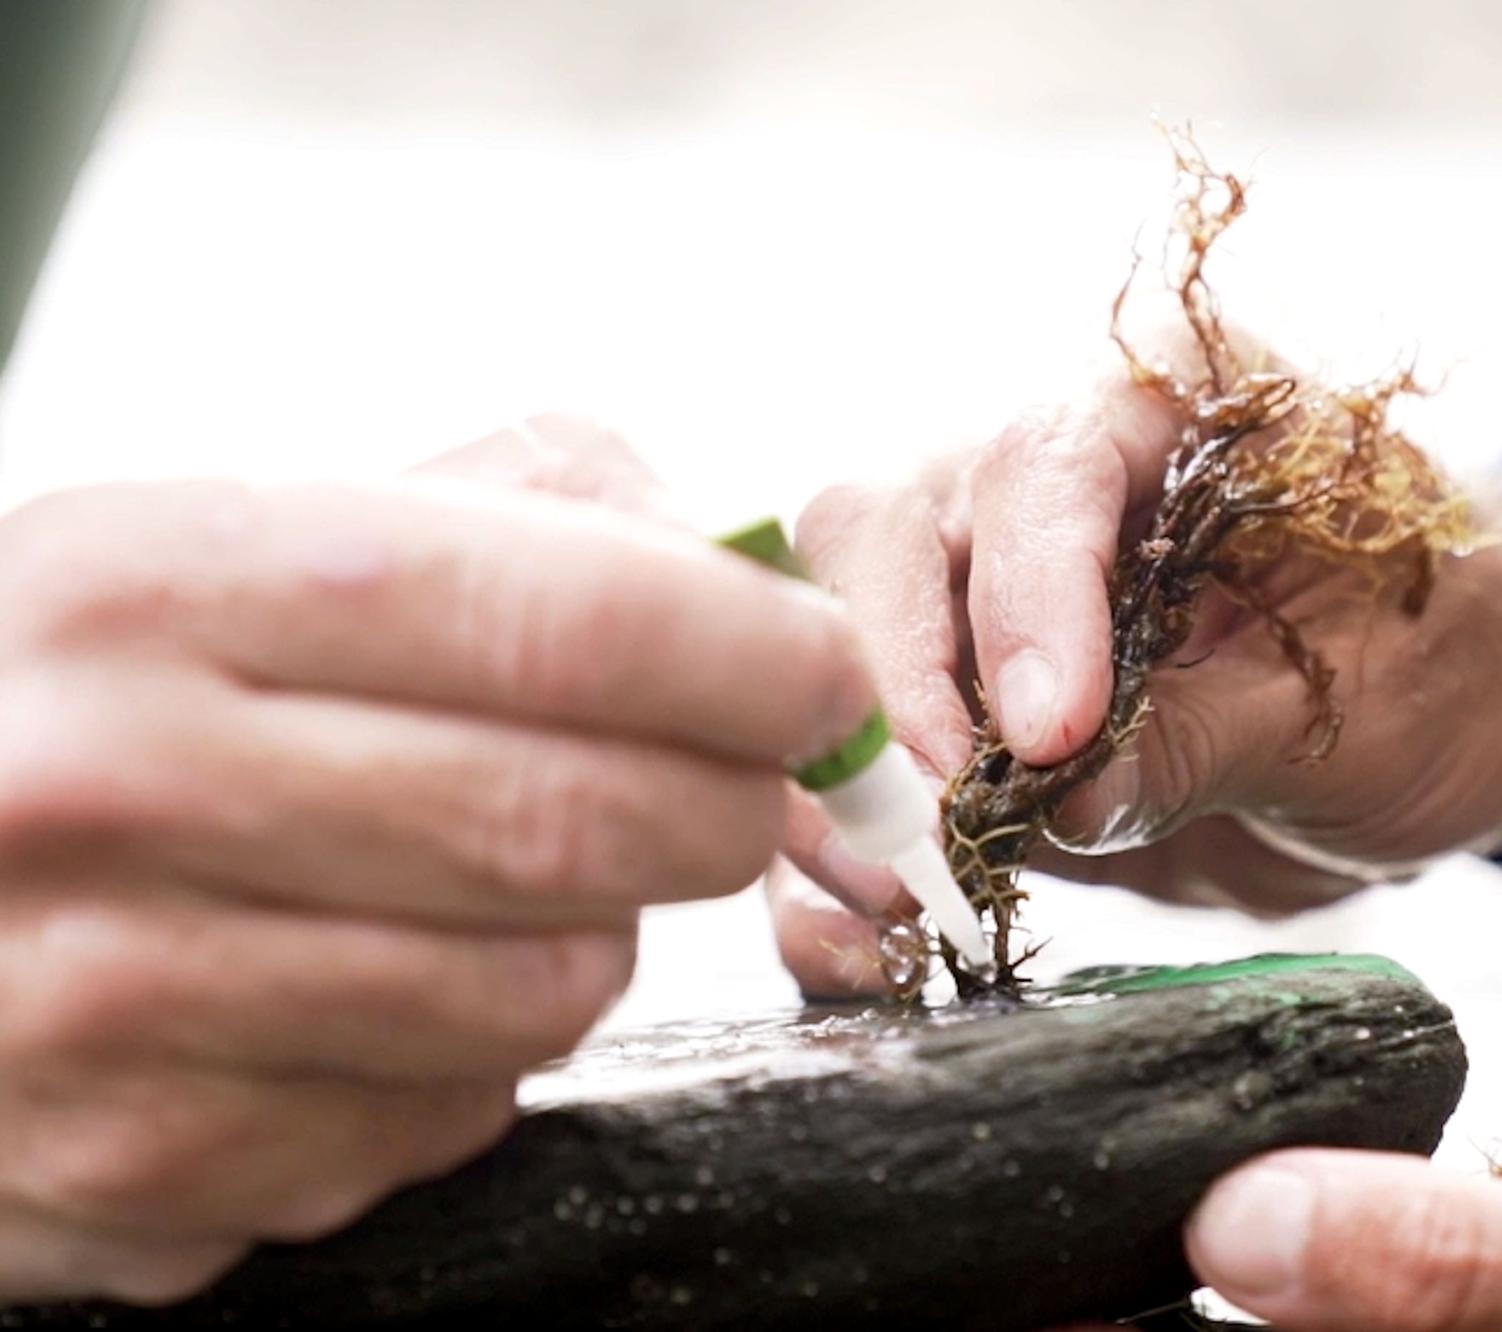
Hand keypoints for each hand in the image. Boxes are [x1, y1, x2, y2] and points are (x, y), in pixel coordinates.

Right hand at [0, 416, 876, 1303]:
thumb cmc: (75, 697)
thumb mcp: (222, 544)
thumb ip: (491, 519)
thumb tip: (737, 571)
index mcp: (150, 584)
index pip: (559, 618)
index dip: (750, 654)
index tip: (824, 677)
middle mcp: (110, 790)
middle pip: (578, 822)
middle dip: (724, 803)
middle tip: (743, 779)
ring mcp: (109, 1006)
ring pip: (541, 994)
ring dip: (594, 932)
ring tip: (515, 875)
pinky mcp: (133, 1172)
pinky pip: (443, 1122)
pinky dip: (472, 1057)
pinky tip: (384, 986)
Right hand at [771, 347, 1501, 993]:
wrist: (1477, 725)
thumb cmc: (1458, 663)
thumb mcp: (1370, 703)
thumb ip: (1213, 735)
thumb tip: (1058, 802)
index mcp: (1175, 409)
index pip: (1047, 462)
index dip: (1028, 594)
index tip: (1048, 732)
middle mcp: (1057, 476)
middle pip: (895, 523)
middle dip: (895, 665)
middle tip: (947, 795)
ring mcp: (996, 588)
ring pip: (845, 628)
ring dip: (846, 759)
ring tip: (895, 878)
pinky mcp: (978, 700)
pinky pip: (871, 747)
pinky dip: (848, 834)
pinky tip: (873, 920)